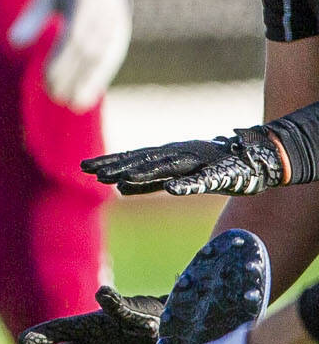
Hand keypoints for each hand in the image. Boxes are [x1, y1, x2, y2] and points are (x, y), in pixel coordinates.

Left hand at [8, 0, 130, 111]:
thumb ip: (31, 19)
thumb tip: (14, 44)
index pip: (73, 36)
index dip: (60, 60)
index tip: (45, 80)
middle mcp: (104, 11)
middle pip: (87, 49)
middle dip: (71, 74)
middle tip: (53, 95)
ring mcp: (116, 23)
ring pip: (101, 56)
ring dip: (86, 81)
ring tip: (70, 103)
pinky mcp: (120, 34)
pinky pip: (110, 59)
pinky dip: (98, 79)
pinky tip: (85, 98)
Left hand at [81, 129, 286, 196]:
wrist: (258, 158)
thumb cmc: (214, 167)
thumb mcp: (174, 175)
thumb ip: (150, 182)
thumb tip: (121, 188)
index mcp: (168, 155)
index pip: (134, 158)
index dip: (111, 162)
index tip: (85, 167)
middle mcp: (179, 154)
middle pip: (143, 160)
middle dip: (117, 165)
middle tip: (89, 170)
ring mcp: (199, 162)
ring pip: (168, 168)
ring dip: (144, 174)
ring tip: (121, 181)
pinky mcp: (219, 173)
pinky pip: (202, 180)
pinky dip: (187, 184)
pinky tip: (172, 189)